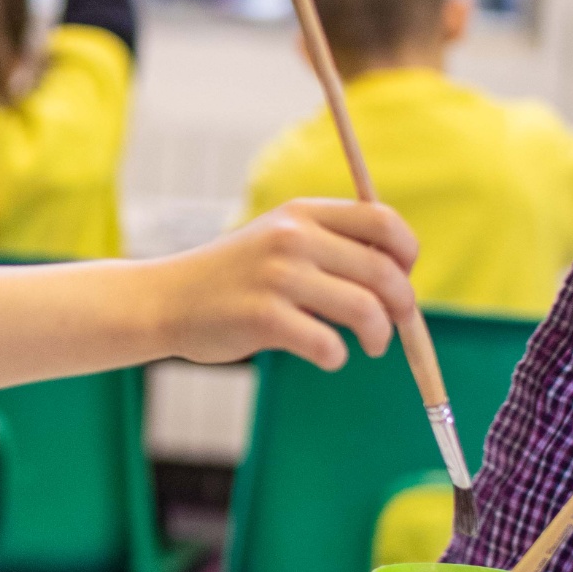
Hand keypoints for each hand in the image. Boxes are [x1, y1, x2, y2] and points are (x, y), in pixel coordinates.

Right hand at [144, 199, 418, 370]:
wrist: (165, 300)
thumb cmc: (232, 278)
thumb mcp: (277, 240)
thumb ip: (330, 245)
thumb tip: (400, 278)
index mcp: (301, 214)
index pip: (383, 222)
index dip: (407, 253)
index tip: (401, 278)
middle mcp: (292, 239)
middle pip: (383, 272)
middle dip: (401, 307)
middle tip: (392, 326)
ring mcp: (277, 277)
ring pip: (365, 310)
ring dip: (379, 337)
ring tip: (370, 346)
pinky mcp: (262, 318)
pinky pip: (329, 345)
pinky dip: (337, 357)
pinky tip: (326, 356)